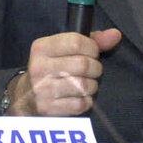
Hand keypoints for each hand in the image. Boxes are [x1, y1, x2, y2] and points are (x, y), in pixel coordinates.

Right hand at [8, 29, 123, 116]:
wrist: (26, 96)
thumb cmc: (52, 68)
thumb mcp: (64, 49)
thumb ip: (91, 41)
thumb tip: (115, 34)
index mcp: (42, 47)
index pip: (76, 42)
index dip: (92, 48)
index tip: (93, 53)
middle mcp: (39, 67)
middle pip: (83, 64)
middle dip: (95, 68)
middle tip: (92, 71)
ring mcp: (42, 89)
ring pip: (83, 85)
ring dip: (92, 86)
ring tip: (86, 84)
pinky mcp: (48, 108)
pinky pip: (80, 104)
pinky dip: (86, 101)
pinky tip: (80, 97)